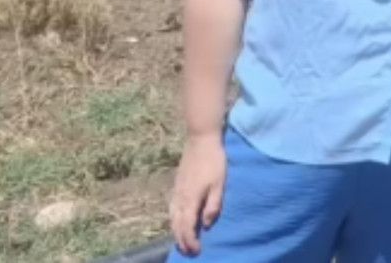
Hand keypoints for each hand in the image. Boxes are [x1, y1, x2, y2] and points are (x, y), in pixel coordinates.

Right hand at [169, 133, 226, 256]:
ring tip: (183, 242)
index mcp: (191, 200)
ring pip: (172, 219)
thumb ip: (213, 205)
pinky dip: (173, 221)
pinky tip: (177, 221)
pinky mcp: (176, 185)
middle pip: (177, 226)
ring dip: (176, 233)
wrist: (200, 140)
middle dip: (182, 242)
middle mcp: (180, 199)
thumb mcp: (219, 184)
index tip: (197, 251)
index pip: (188, 228)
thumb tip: (207, 225)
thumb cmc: (214, 161)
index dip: (191, 242)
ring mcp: (176, 192)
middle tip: (190, 252)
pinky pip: (171, 209)